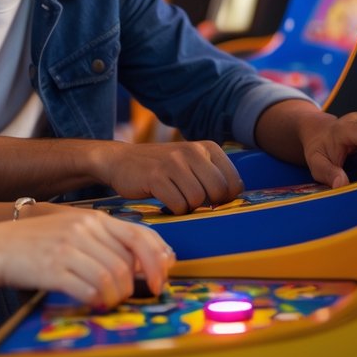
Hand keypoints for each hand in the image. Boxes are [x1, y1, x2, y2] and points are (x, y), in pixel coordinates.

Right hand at [0, 208, 174, 308]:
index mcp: (93, 218)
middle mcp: (83, 229)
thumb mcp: (75, 229)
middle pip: (127, 262)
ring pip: (112, 278)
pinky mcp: (53, 269)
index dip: (157, 259)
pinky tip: (91, 300)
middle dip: (134, 285)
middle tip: (128, 295)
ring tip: (107, 299)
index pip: (140, 236)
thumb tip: (142, 264)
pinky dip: (97, 300)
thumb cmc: (41, 242)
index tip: (161, 277)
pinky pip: (89, 289)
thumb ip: (106, 240)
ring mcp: (68, 248)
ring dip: (115, 296)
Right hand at [93, 140, 244, 214]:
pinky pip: (177, 204)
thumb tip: (234, 199)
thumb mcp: (191, 163)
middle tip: (192, 202)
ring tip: (176, 199)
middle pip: (218, 191)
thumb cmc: (162, 168)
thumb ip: (213, 176)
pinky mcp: (155, 176)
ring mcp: (173, 162)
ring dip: (188, 207)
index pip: (233, 182)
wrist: (121, 161)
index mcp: (206, 147)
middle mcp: (192, 151)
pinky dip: (173, 209)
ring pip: (197, 199)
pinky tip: (165, 201)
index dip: (225, 198)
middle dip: (208, 204)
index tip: (210, 200)